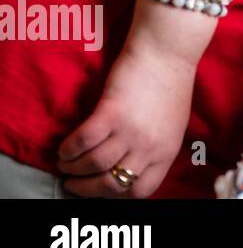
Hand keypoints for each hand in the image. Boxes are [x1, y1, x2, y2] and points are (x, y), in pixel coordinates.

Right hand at [56, 40, 195, 197]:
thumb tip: (129, 166)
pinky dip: (69, 149)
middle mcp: (149, 147)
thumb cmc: (170, 85)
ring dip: (73, 168)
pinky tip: (65, 147)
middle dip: (87, 188)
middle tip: (72, 183)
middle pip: (113, 184)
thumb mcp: (172, 125)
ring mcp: (131, 131)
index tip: (101, 189)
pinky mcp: (112, 113)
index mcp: (166, 152)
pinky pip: (83, 142)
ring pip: (94, 165)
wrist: (167, 52)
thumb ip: (154, 147)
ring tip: (64, 163)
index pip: (140, 190)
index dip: (116, 195)